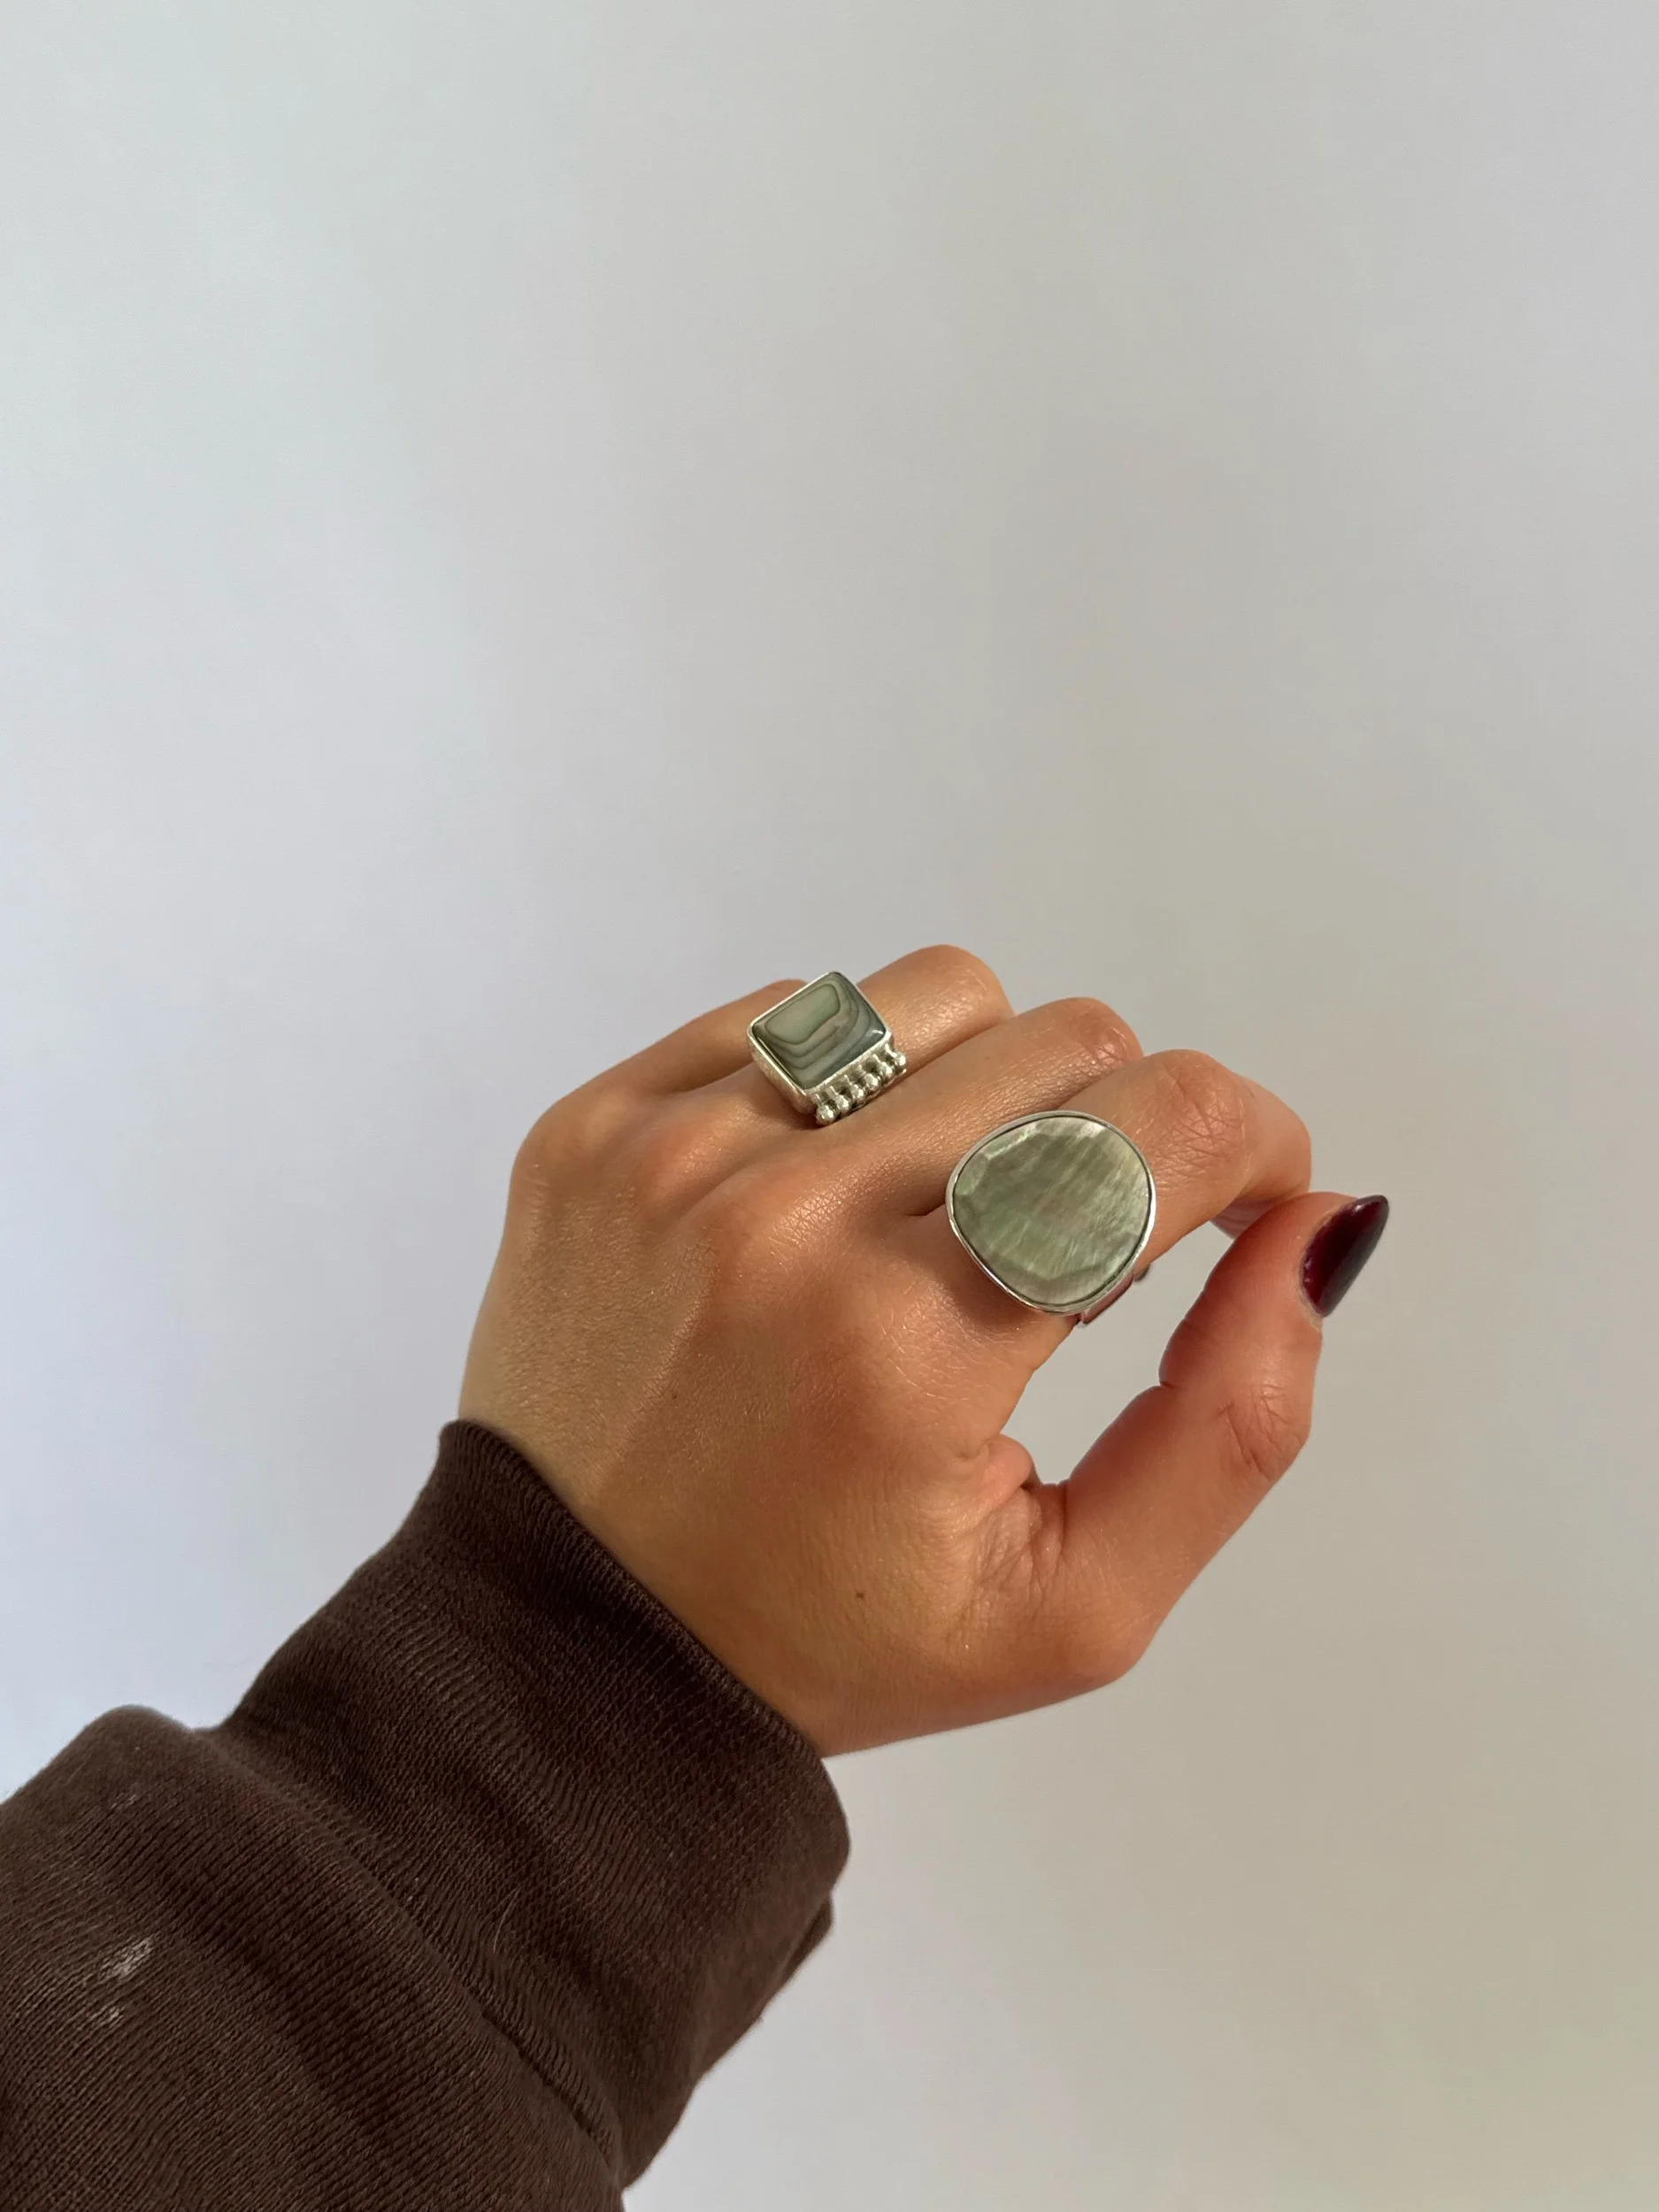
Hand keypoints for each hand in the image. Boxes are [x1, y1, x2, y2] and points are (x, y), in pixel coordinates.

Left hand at [459, 945, 1384, 1755]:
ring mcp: (668, 1157)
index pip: (1165, 1127)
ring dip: (992, 1088)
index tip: (1248, 1201)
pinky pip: (796, 1009)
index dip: (1257, 1144)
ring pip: (941, 993)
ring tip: (944, 1222)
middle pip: (1072, 1044)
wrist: (567, 1645)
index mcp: (911, 1349)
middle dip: (1123, 1139)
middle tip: (1063, 1266)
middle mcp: (783, 1223)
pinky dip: (852, 1085)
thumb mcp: (1075, 1605)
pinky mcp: (592, 1126)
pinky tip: (825, 1209)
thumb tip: (1318, 1226)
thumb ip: (1234, 1421)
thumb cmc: (831, 1640)